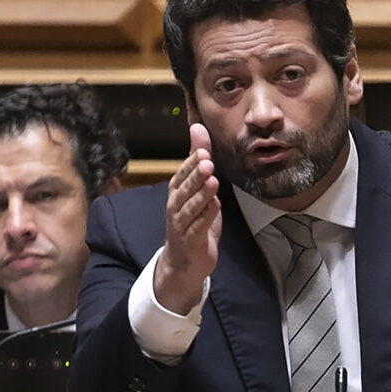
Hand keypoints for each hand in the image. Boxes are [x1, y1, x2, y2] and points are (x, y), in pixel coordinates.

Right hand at [153, 122, 221, 314]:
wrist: (185, 263)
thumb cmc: (192, 221)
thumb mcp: (198, 188)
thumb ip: (198, 160)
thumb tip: (198, 129)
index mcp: (176, 193)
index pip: (181, 175)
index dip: (191, 163)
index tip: (203, 151)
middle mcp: (175, 207)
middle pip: (184, 189)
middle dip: (195, 175)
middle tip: (207, 162)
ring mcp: (181, 225)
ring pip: (190, 207)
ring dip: (201, 194)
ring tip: (213, 180)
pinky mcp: (191, 241)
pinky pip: (198, 227)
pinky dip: (206, 216)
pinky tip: (216, 206)